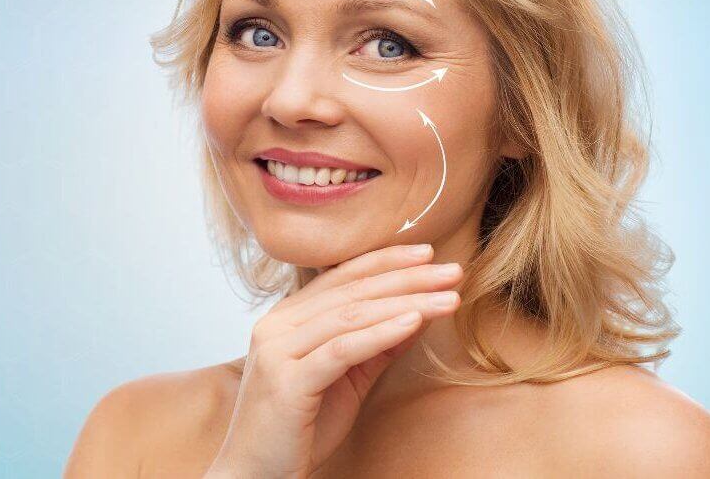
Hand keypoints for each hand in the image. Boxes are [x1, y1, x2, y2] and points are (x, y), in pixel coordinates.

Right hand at [204, 243, 462, 478]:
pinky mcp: (287, 380)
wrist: (257, 474)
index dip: (385, 261)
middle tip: (451, 269)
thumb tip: (417, 312)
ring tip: (447, 296)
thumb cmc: (300, 430)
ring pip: (350, 315)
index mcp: (285, 319)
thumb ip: (375, 346)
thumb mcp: (346, 380)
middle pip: (350, 291)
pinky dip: (381, 332)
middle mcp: (276, 325)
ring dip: (405, 301)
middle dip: (406, 277)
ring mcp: (278, 350)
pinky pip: (342, 349)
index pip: (341, 278)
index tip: (427, 253)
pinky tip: (415, 320)